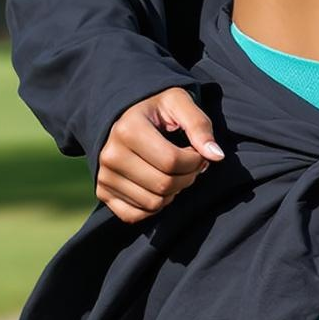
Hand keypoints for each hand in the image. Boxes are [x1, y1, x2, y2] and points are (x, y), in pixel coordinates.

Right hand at [96, 87, 224, 224]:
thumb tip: (216, 156)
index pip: (172, 161)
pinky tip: (158, 186)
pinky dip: (154, 207)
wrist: (122, 117)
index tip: (197, 152)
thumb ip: (199, 126)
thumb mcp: (179, 103)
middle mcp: (110, 155)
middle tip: (189, 164)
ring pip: (153, 203)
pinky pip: (135, 215)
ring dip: (173, 192)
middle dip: (187, 177)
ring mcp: (104, 176)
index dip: (195, 161)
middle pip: (163, 185)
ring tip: (174, 173)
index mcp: (128, 129)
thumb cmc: (156, 110)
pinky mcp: (102, 193)